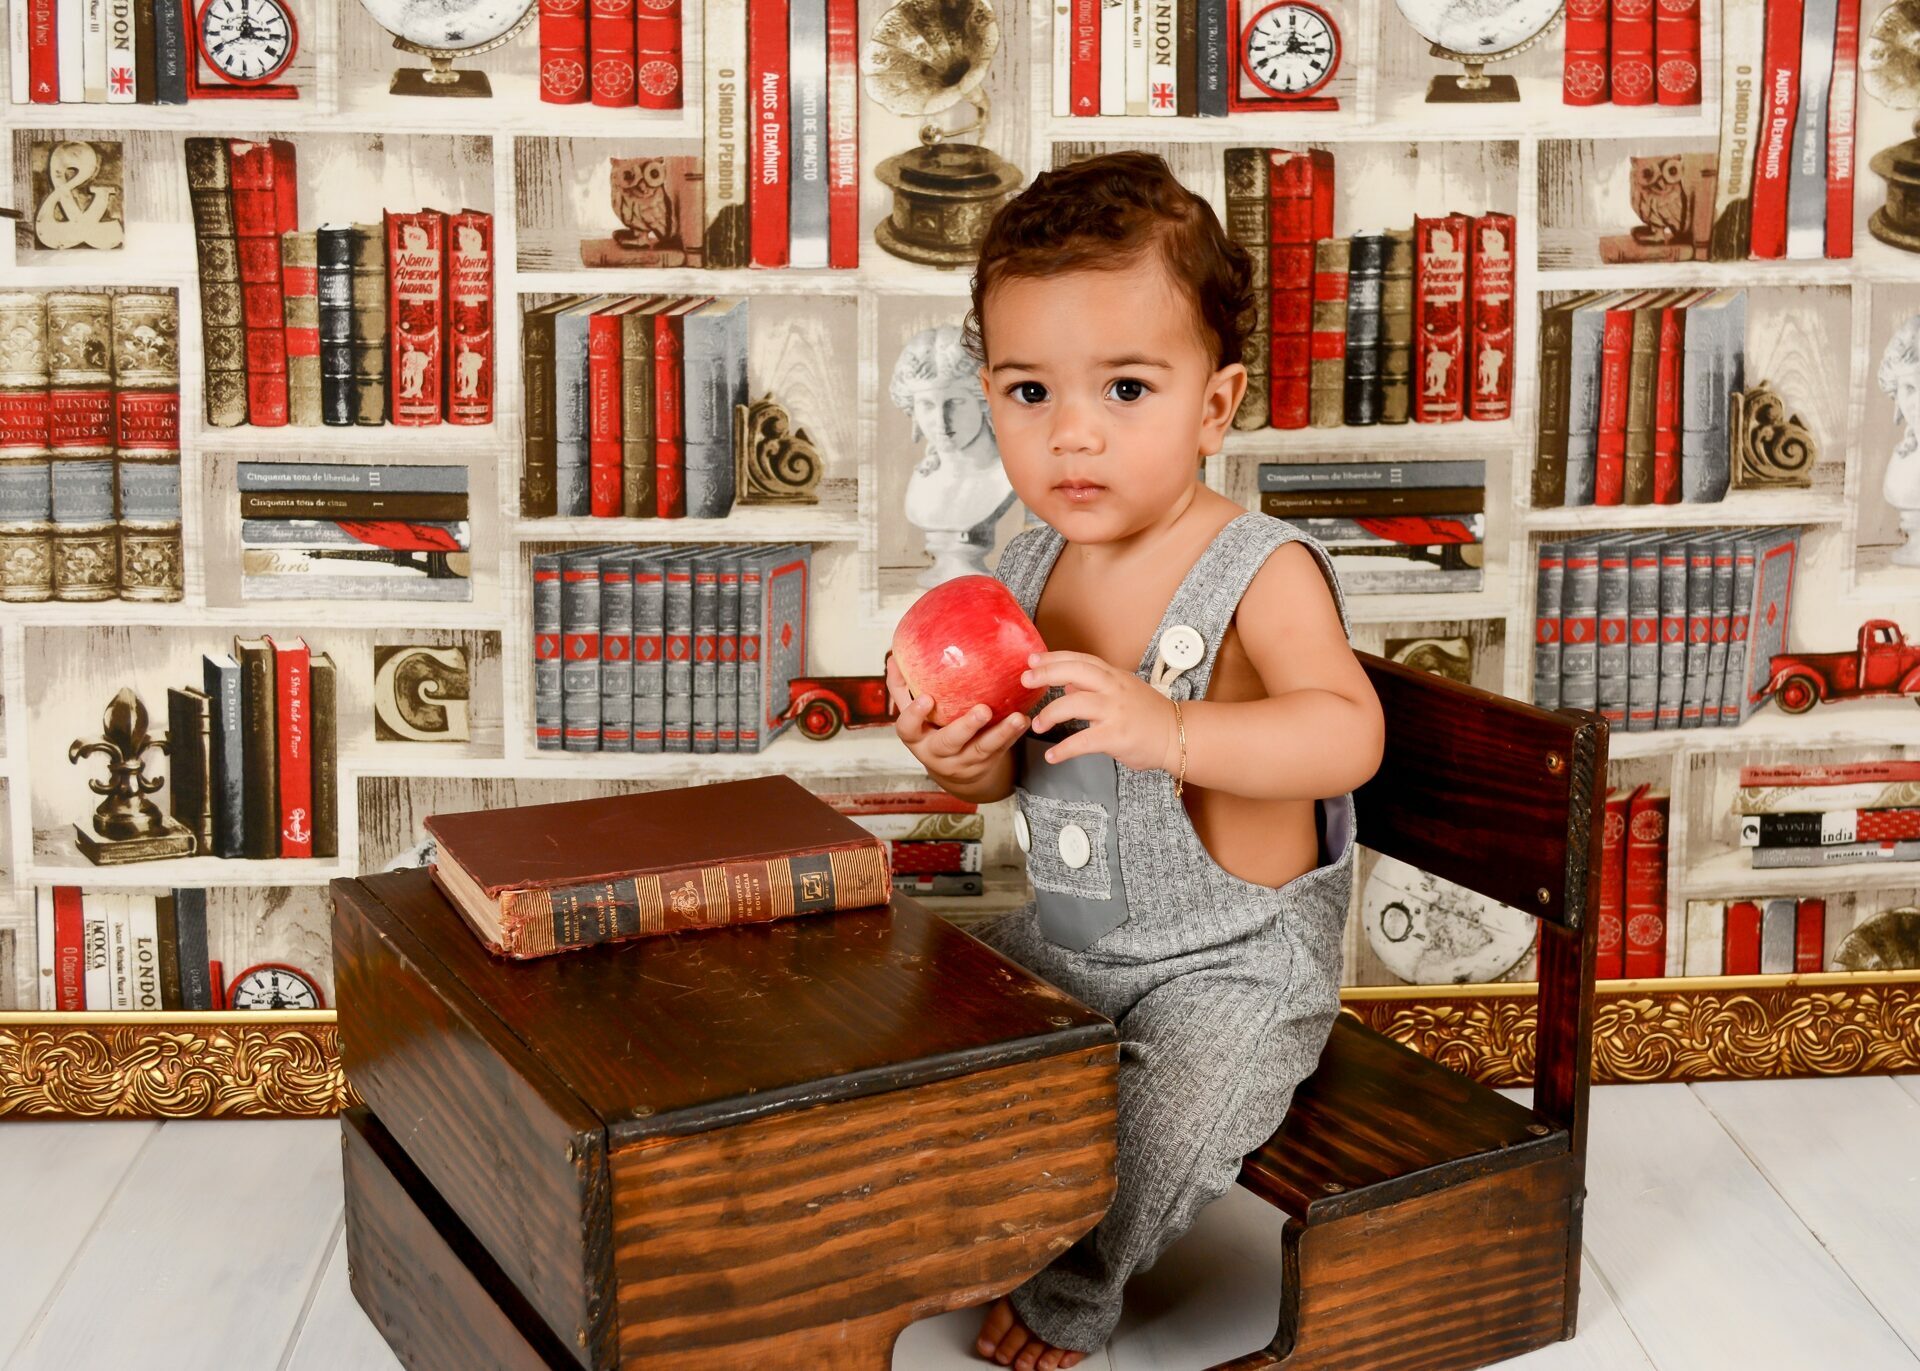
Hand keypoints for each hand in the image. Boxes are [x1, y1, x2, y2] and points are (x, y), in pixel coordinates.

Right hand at [885, 653, 1028, 789]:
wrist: (954, 772)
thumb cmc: (930, 731)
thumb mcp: (914, 716)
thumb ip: (903, 687)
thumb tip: (893, 655)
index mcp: (917, 738)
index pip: (908, 729)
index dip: (915, 715)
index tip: (926, 698)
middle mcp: (938, 754)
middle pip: (949, 742)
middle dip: (966, 727)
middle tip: (983, 710)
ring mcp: (963, 762)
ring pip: (982, 749)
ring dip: (1001, 733)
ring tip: (1017, 718)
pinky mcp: (985, 764)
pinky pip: (1001, 750)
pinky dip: (1014, 735)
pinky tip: (1024, 720)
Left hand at [1024, 651, 1178, 773]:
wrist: (1179, 736)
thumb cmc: (1150, 716)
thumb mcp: (1123, 691)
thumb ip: (1095, 686)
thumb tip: (1067, 682)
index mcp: (1115, 676)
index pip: (1080, 660)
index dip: (1054, 658)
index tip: (1032, 659)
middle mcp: (1114, 688)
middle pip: (1076, 672)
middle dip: (1047, 673)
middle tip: (1026, 680)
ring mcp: (1116, 711)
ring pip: (1074, 704)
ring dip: (1050, 714)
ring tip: (1037, 725)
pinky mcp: (1117, 736)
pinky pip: (1083, 741)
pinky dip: (1064, 750)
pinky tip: (1052, 757)